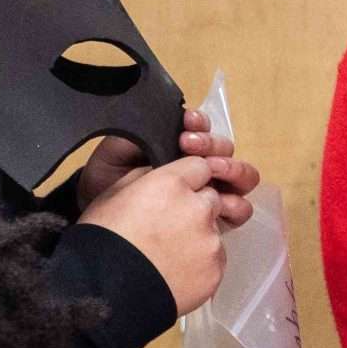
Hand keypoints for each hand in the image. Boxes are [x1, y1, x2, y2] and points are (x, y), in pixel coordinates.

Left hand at [79, 106, 261, 228]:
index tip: (185, 125)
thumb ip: (132, 137)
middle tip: (190, 146)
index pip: (201, 127)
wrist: (104, 226)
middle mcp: (201, 166)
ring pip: (242, 176)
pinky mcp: (218, 219)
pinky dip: (235, 203)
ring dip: (232, 169)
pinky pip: (240, 208)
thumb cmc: (109, 188)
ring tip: (211, 171)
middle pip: (226, 148)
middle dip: (212, 144)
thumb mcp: (113, 156)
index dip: (199, 123)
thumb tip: (154, 121)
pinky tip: (219, 205)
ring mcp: (213, 192)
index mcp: (179, 146)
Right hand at [80, 154, 227, 313]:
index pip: (199, 166)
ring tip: (167, 255)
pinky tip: (174, 272)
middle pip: (210, 198)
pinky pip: (215, 260)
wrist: (104, 294)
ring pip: (213, 230)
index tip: (176, 192)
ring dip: (198, 238)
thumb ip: (146, 177)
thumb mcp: (112, 195)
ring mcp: (210, 241)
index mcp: (171, 183)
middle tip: (168, 227)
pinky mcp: (215, 270)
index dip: (188, 179)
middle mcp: (197, 208)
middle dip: (195, 208)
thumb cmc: (101, 243)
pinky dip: (200, 264)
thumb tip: (160, 173)